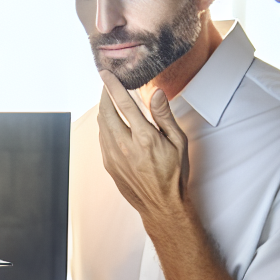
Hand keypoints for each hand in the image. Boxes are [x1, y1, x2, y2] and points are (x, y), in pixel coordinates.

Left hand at [97, 70, 190, 227]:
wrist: (163, 205)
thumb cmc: (175, 174)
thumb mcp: (178, 143)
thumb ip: (164, 116)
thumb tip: (156, 93)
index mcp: (144, 138)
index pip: (123, 103)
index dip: (112, 85)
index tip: (105, 73)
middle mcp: (125, 146)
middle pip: (106, 111)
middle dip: (104, 95)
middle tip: (107, 84)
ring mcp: (113, 157)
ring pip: (101, 125)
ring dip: (103, 110)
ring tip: (109, 101)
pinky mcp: (109, 165)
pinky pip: (102, 139)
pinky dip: (105, 126)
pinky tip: (112, 123)